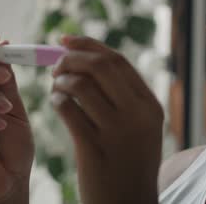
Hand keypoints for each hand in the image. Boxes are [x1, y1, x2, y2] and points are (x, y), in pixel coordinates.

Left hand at [51, 35, 163, 203]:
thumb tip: (91, 62)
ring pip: (80, 85)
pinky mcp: (94, 148)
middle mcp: (137, 114)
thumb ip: (126, 98)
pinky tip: (56, 103)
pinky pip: (68, 110)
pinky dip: (57, 100)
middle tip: (56, 63)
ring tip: (55, 86)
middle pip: (101, 66)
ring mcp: (117, 131)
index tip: (67, 41)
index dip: (89, 46)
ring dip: (60, 80)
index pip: (118, 61)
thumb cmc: (130, 164)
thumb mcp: (141, 129)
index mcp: (150, 106)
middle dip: (72, 58)